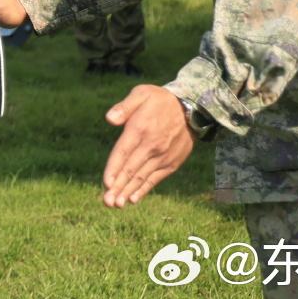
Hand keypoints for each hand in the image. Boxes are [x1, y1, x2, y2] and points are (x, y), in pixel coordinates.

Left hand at [101, 86, 193, 206]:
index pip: (123, 153)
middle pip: (131, 170)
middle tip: (107, 203)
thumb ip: (124, 107)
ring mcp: (162, 157)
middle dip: (118, 187)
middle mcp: (151, 146)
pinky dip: (144, 189)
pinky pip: (155, 178)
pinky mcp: (171, 163)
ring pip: (142, 177)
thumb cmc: (159, 100)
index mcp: (140, 130)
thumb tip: (109, 119)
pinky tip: (134, 199)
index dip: (114, 169)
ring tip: (117, 205)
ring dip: (128, 192)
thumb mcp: (141, 93)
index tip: (106, 184)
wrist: (191, 109)